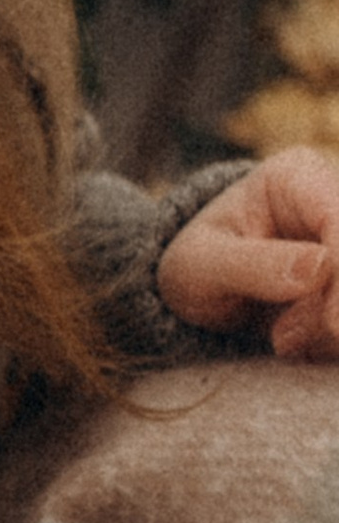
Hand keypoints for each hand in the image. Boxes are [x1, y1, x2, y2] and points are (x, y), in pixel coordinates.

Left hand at [155, 153, 338, 357]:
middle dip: (334, 310)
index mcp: (296, 176)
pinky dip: (334, 342)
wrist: (200, 289)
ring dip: (334, 332)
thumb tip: (320, 267)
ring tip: (282, 340)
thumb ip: (253, 266)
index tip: (333, 325)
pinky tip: (299, 346)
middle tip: (283, 338)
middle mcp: (334, 199)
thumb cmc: (196, 264)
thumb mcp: (201, 265)